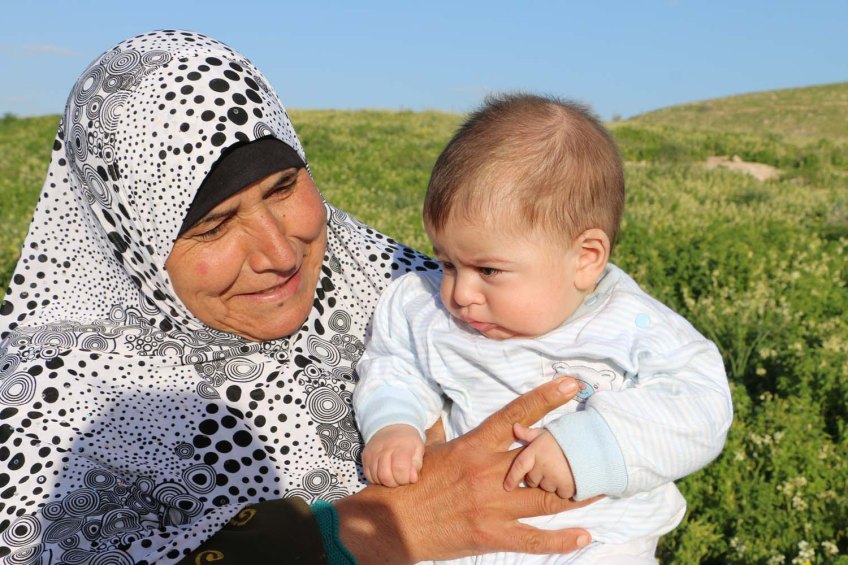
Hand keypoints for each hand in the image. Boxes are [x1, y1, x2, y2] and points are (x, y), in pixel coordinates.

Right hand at [336, 377, 594, 562]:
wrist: (391, 523)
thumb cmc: (408, 484)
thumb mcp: (426, 449)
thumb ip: (440, 432)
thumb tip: (439, 416)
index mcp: (473, 446)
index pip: (516, 415)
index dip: (546, 398)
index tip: (571, 384)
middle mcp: (488, 472)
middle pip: (541, 458)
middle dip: (572, 451)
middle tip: (599, 444)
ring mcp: (493, 506)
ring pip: (546, 497)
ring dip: (576, 493)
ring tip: (602, 486)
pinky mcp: (492, 534)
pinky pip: (534, 538)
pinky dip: (561, 539)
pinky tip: (583, 534)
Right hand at [362, 424, 424, 486]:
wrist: (392, 426)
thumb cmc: (408, 441)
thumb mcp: (418, 449)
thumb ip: (417, 465)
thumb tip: (412, 479)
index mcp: (400, 447)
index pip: (399, 470)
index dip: (404, 479)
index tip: (409, 478)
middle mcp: (384, 450)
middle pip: (385, 476)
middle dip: (395, 483)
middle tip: (400, 479)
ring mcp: (372, 453)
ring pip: (376, 477)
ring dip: (386, 482)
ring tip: (393, 476)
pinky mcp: (365, 457)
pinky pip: (368, 475)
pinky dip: (377, 479)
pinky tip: (384, 474)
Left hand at [504, 424, 574, 498]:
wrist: (593, 444)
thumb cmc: (568, 437)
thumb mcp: (548, 433)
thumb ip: (530, 434)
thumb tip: (515, 427)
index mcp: (535, 451)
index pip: (519, 467)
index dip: (512, 478)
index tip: (507, 487)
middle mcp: (541, 466)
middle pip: (533, 480)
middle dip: (539, 476)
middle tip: (552, 466)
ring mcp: (553, 478)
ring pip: (547, 488)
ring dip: (552, 483)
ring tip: (564, 470)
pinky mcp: (566, 487)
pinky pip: (561, 493)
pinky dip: (566, 489)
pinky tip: (572, 477)